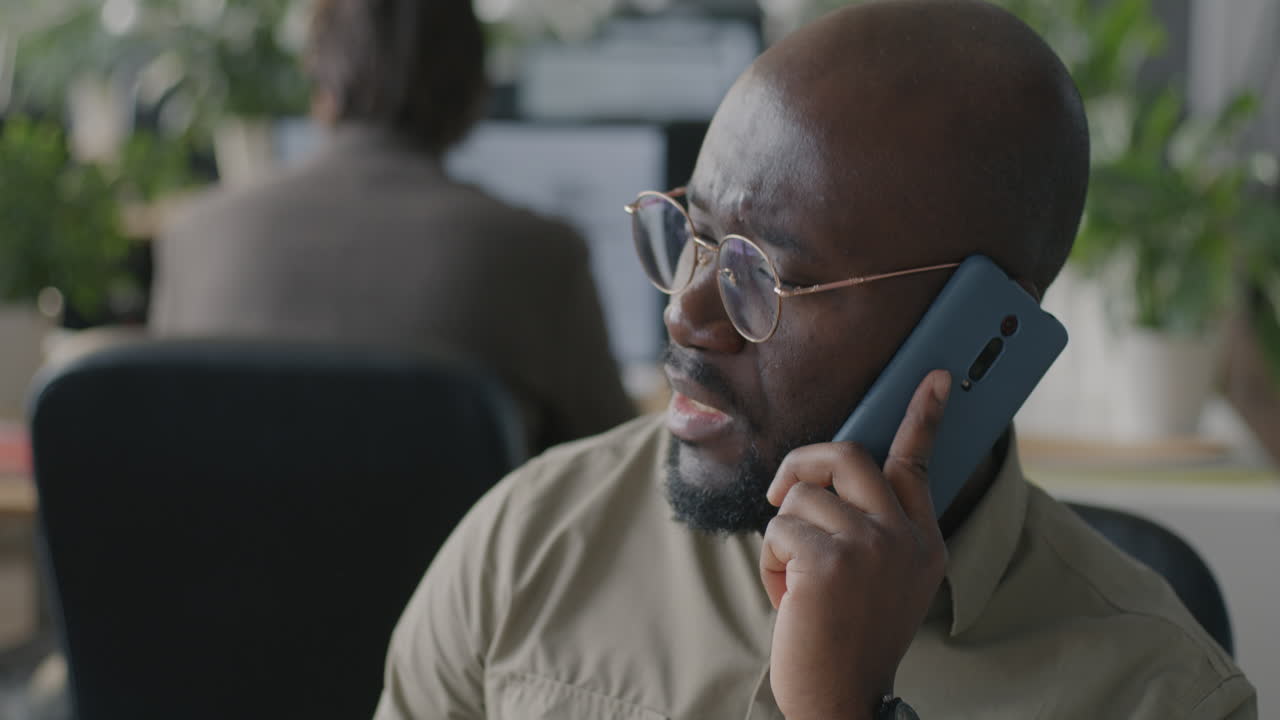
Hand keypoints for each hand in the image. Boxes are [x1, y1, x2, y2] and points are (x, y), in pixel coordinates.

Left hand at [760, 370, 950, 719]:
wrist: (839, 700)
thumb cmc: (846, 637)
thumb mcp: (880, 581)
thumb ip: (870, 529)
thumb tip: (830, 479)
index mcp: (924, 542)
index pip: (919, 464)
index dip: (924, 416)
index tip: (935, 376)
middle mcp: (905, 538)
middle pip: (847, 455)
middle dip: (801, 464)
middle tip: (779, 492)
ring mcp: (871, 547)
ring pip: (800, 496)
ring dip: (783, 536)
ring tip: (797, 582)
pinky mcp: (829, 560)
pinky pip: (778, 527)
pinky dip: (771, 562)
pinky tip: (788, 598)